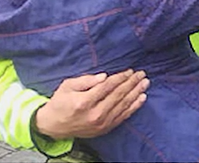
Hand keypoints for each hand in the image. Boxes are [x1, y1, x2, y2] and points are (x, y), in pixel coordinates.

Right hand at [34, 69, 148, 139]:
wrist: (53, 126)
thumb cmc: (60, 102)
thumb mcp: (67, 86)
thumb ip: (86, 80)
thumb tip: (104, 77)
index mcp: (84, 102)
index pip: (108, 87)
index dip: (120, 78)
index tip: (130, 71)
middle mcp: (94, 114)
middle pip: (118, 95)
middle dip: (132, 83)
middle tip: (141, 74)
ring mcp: (101, 123)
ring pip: (123, 105)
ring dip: (136, 93)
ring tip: (145, 83)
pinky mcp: (105, 129)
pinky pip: (123, 116)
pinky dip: (134, 106)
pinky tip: (142, 98)